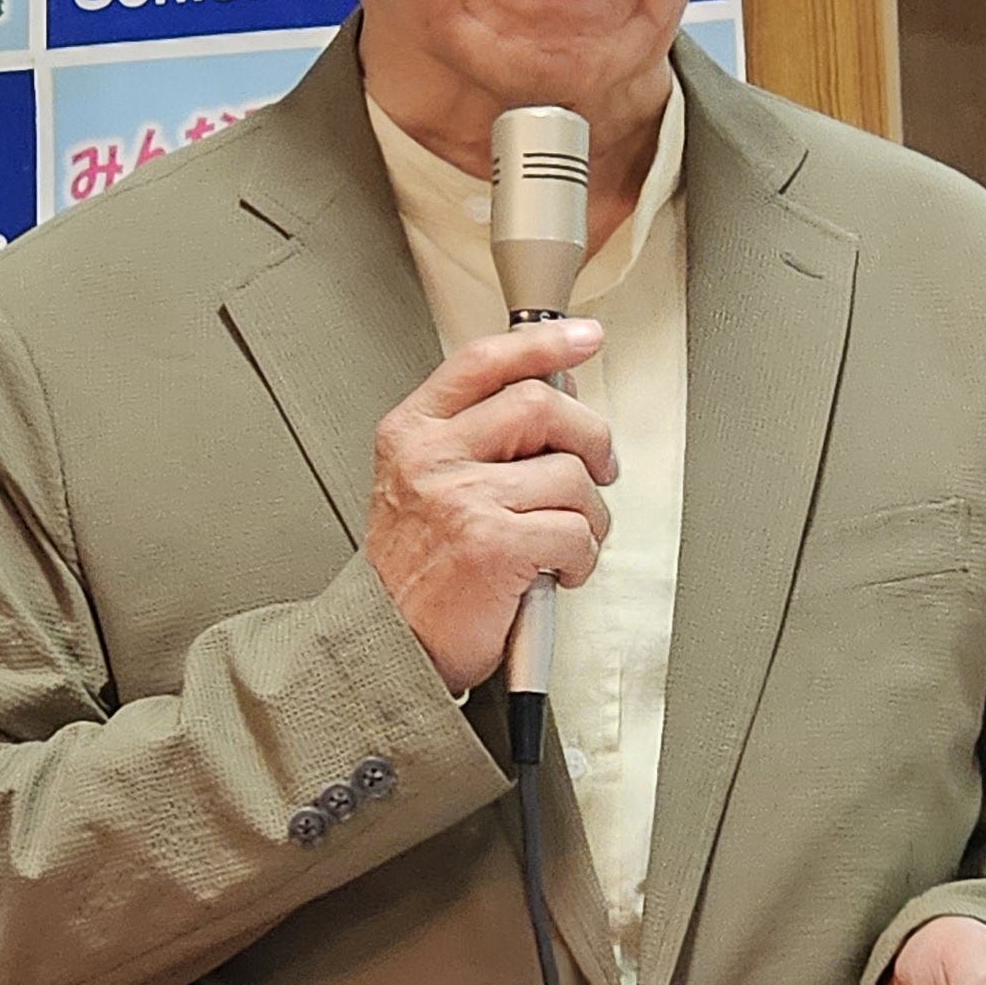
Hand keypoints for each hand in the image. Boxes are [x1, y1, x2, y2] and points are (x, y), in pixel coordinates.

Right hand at [367, 319, 617, 694]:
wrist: (386, 645)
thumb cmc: (415, 570)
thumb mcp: (423, 481)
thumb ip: (478, 435)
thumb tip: (557, 393)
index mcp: (413, 431)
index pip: (485, 361)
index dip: (544, 343)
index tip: (584, 339)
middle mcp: (431, 457)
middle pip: (542, 405)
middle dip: (591, 437)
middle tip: (599, 467)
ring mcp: (462, 499)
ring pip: (571, 475)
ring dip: (590, 514)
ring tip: (567, 538)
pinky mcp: (493, 545)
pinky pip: (576, 531)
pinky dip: (583, 557)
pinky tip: (559, 569)